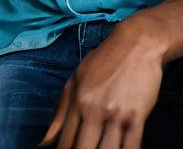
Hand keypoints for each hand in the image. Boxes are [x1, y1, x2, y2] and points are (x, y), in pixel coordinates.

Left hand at [41, 16, 166, 148]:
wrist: (136, 44)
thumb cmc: (104, 61)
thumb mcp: (75, 80)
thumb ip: (59, 113)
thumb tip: (44, 142)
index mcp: (77, 102)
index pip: (66, 142)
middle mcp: (94, 110)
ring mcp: (116, 114)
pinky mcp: (137, 115)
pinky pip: (131, 145)